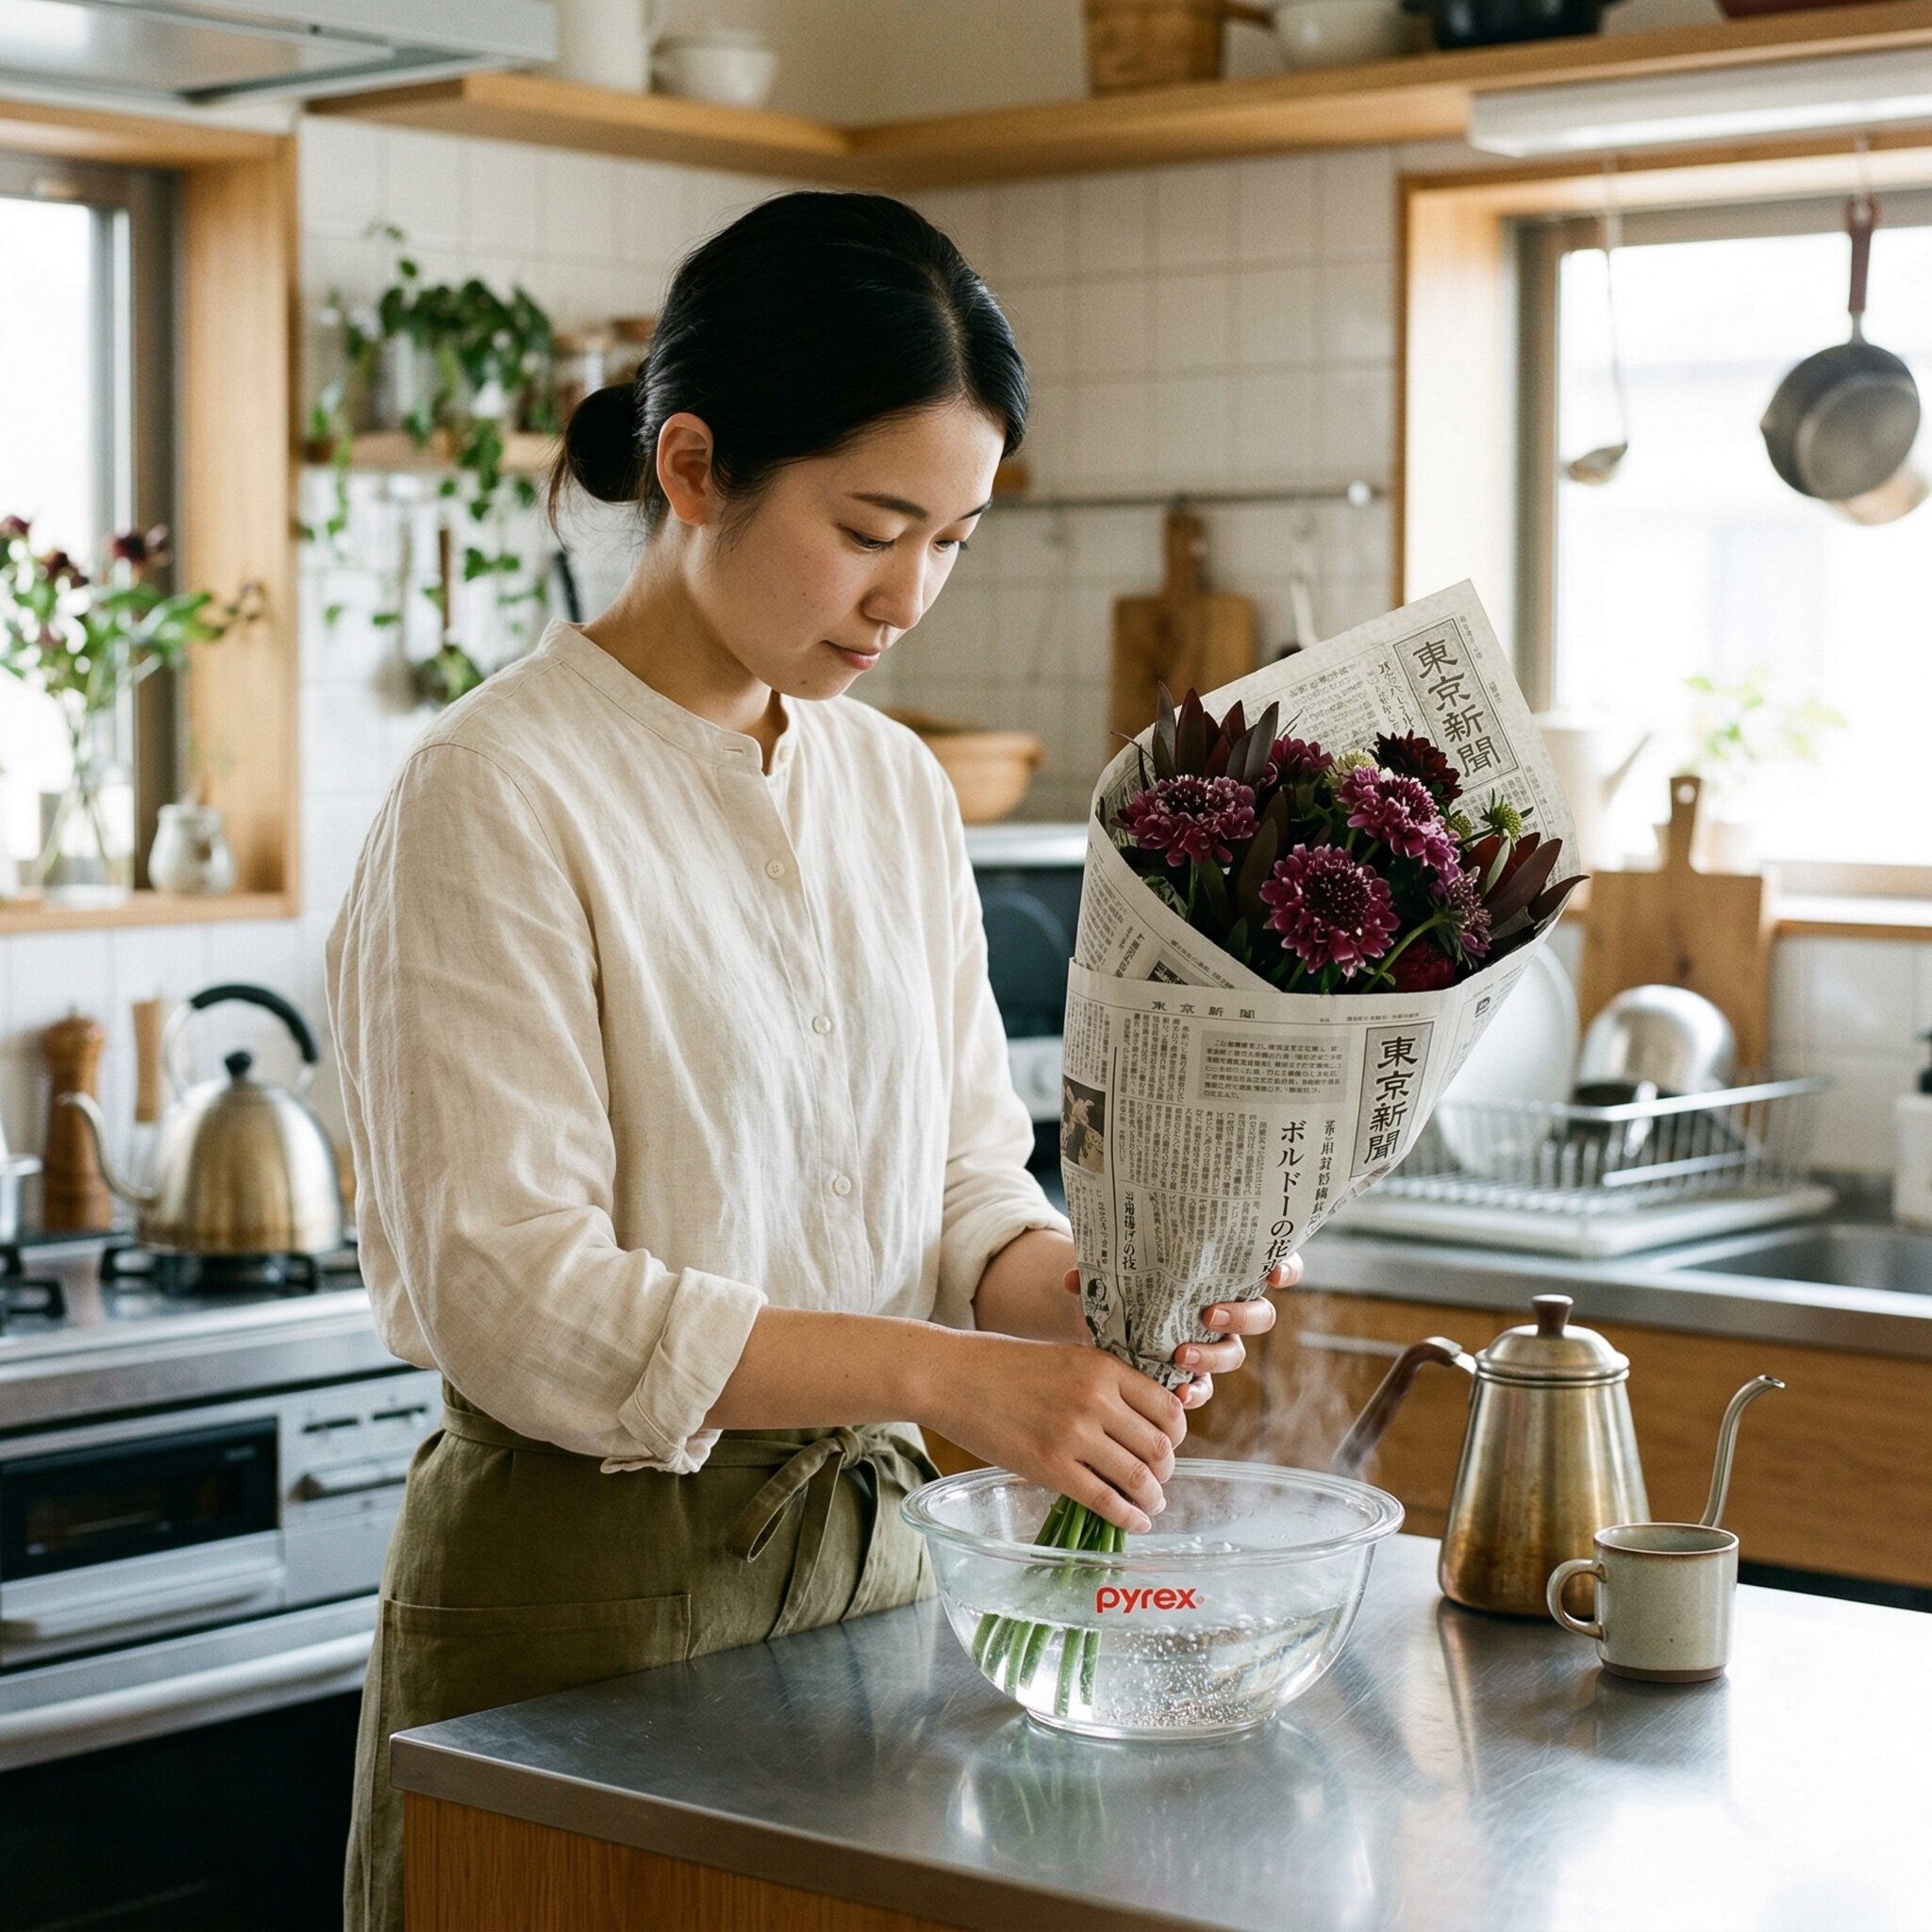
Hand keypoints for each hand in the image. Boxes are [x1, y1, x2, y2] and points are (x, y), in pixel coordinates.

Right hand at [921, 1329, 1186, 1535]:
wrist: (951, 1377)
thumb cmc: (1003, 1364)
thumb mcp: (1065, 1356)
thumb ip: (1102, 1380)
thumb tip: (1138, 1414)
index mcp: (1103, 1367)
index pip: (1168, 1407)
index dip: (1176, 1434)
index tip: (1168, 1445)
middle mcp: (1096, 1400)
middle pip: (1160, 1447)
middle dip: (1166, 1470)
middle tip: (1158, 1479)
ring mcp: (1073, 1435)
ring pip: (1138, 1477)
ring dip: (1152, 1497)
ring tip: (1149, 1504)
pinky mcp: (1049, 1467)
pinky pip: (1105, 1500)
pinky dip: (1128, 1516)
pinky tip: (1134, 1521)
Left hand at [1060, 1256, 1300, 1409]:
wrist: (1106, 1319)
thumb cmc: (1126, 1282)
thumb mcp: (1117, 1269)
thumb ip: (1102, 1269)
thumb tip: (1074, 1278)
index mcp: (1222, 1274)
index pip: (1270, 1266)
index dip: (1284, 1269)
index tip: (1275, 1273)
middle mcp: (1227, 1310)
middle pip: (1260, 1316)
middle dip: (1241, 1316)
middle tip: (1209, 1315)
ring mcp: (1214, 1346)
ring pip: (1234, 1354)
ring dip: (1213, 1356)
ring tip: (1181, 1356)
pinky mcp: (1194, 1377)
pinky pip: (1205, 1389)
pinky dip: (1195, 1393)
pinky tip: (1179, 1397)